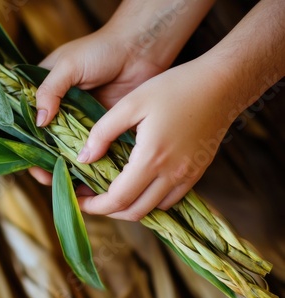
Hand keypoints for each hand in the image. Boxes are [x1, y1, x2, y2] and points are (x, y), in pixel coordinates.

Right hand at [30, 28, 164, 184]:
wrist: (140, 49)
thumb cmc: (101, 49)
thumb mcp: (69, 65)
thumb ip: (50, 90)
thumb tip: (39, 122)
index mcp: (48, 92)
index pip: (29, 121)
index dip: (26, 141)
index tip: (26, 159)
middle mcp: (62, 110)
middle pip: (48, 141)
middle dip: (44, 160)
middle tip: (45, 176)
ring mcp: (83, 121)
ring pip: (69, 150)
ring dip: (66, 166)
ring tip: (63, 180)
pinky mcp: (104, 129)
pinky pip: (93, 150)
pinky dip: (89, 164)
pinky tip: (86, 177)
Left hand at [75, 59, 234, 220]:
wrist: (222, 83)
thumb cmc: (175, 87)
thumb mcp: (131, 103)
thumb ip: (103, 132)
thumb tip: (83, 159)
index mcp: (152, 158)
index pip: (118, 199)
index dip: (94, 205)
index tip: (79, 200)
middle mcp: (172, 174)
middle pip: (134, 212)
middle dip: (108, 211)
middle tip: (90, 198)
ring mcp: (187, 176)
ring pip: (153, 209)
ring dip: (128, 208)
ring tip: (110, 193)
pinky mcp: (197, 173)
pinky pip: (170, 200)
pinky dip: (150, 201)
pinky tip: (137, 186)